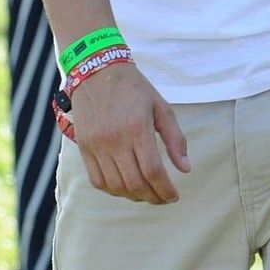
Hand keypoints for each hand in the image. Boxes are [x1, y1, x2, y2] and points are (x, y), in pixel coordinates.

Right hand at [70, 61, 189, 204]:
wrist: (97, 71)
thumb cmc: (134, 88)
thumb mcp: (160, 106)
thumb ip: (174, 138)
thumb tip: (185, 169)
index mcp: (137, 127)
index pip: (153, 170)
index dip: (165, 189)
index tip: (174, 196)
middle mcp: (115, 139)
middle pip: (135, 183)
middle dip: (152, 196)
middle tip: (163, 198)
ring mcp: (97, 145)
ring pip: (116, 185)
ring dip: (134, 196)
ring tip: (147, 194)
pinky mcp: (84, 148)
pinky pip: (98, 180)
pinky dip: (113, 190)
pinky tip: (125, 188)